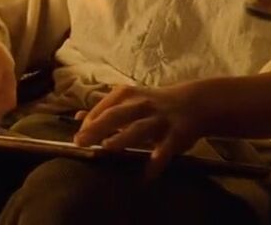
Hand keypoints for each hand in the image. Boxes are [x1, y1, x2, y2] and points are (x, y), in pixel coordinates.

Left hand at [72, 80, 209, 180]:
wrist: (193, 103)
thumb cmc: (153, 104)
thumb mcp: (129, 101)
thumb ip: (105, 110)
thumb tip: (77, 117)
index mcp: (127, 95)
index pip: (103, 109)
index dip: (89, 124)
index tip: (77, 140)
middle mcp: (141, 104)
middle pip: (116, 116)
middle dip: (97, 128)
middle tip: (80, 142)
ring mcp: (159, 119)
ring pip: (139, 128)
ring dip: (123, 137)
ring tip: (108, 147)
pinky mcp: (176, 134)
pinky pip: (165, 149)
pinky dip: (157, 162)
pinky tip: (147, 175)